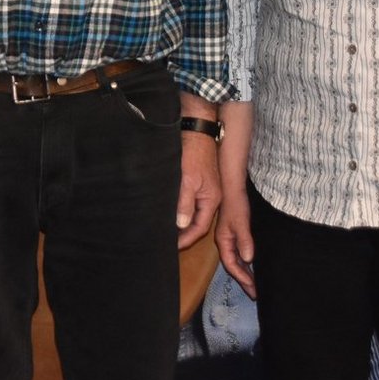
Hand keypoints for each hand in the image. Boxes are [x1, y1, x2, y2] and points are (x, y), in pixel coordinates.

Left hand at [175, 130, 221, 249]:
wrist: (195, 132)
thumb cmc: (193, 154)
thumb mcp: (188, 180)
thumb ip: (185, 203)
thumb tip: (182, 224)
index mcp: (211, 199)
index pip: (200, 228)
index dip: (186, 239)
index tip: (173, 246)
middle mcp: (210, 198)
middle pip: (198, 223)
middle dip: (184, 235)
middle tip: (168, 242)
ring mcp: (204, 191)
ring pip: (193, 214)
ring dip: (181, 224)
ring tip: (167, 232)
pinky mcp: (197, 184)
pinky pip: (189, 204)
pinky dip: (180, 211)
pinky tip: (169, 214)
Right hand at [214, 185, 256, 298]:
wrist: (233, 188)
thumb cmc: (236, 204)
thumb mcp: (241, 222)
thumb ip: (244, 240)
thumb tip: (248, 259)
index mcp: (223, 241)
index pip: (231, 264)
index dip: (242, 277)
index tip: (253, 288)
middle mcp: (225, 242)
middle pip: (233, 266)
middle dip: (244, 280)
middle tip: (255, 294)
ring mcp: (230, 238)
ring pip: (237, 260)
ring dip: (246, 273)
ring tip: (256, 285)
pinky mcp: (236, 234)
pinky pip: (240, 253)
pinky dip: (247, 263)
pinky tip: (254, 267)